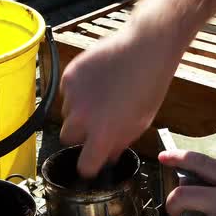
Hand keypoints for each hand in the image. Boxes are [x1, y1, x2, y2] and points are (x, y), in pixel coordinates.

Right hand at [59, 27, 179, 176]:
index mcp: (102, 134)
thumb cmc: (149, 86)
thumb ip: (120, 143)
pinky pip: (66, 93)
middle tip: (95, 123)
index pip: (85, 165)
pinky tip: (97, 81)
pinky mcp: (68, 76)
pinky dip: (77, 91)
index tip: (91, 162)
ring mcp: (72, 96)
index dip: (89, 166)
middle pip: (68, 138)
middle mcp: (82, 117)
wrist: (145, 49)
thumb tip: (107, 156)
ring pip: (67, 113)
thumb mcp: (141, 123)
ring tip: (101, 95)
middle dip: (79, 135)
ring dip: (78, 110)